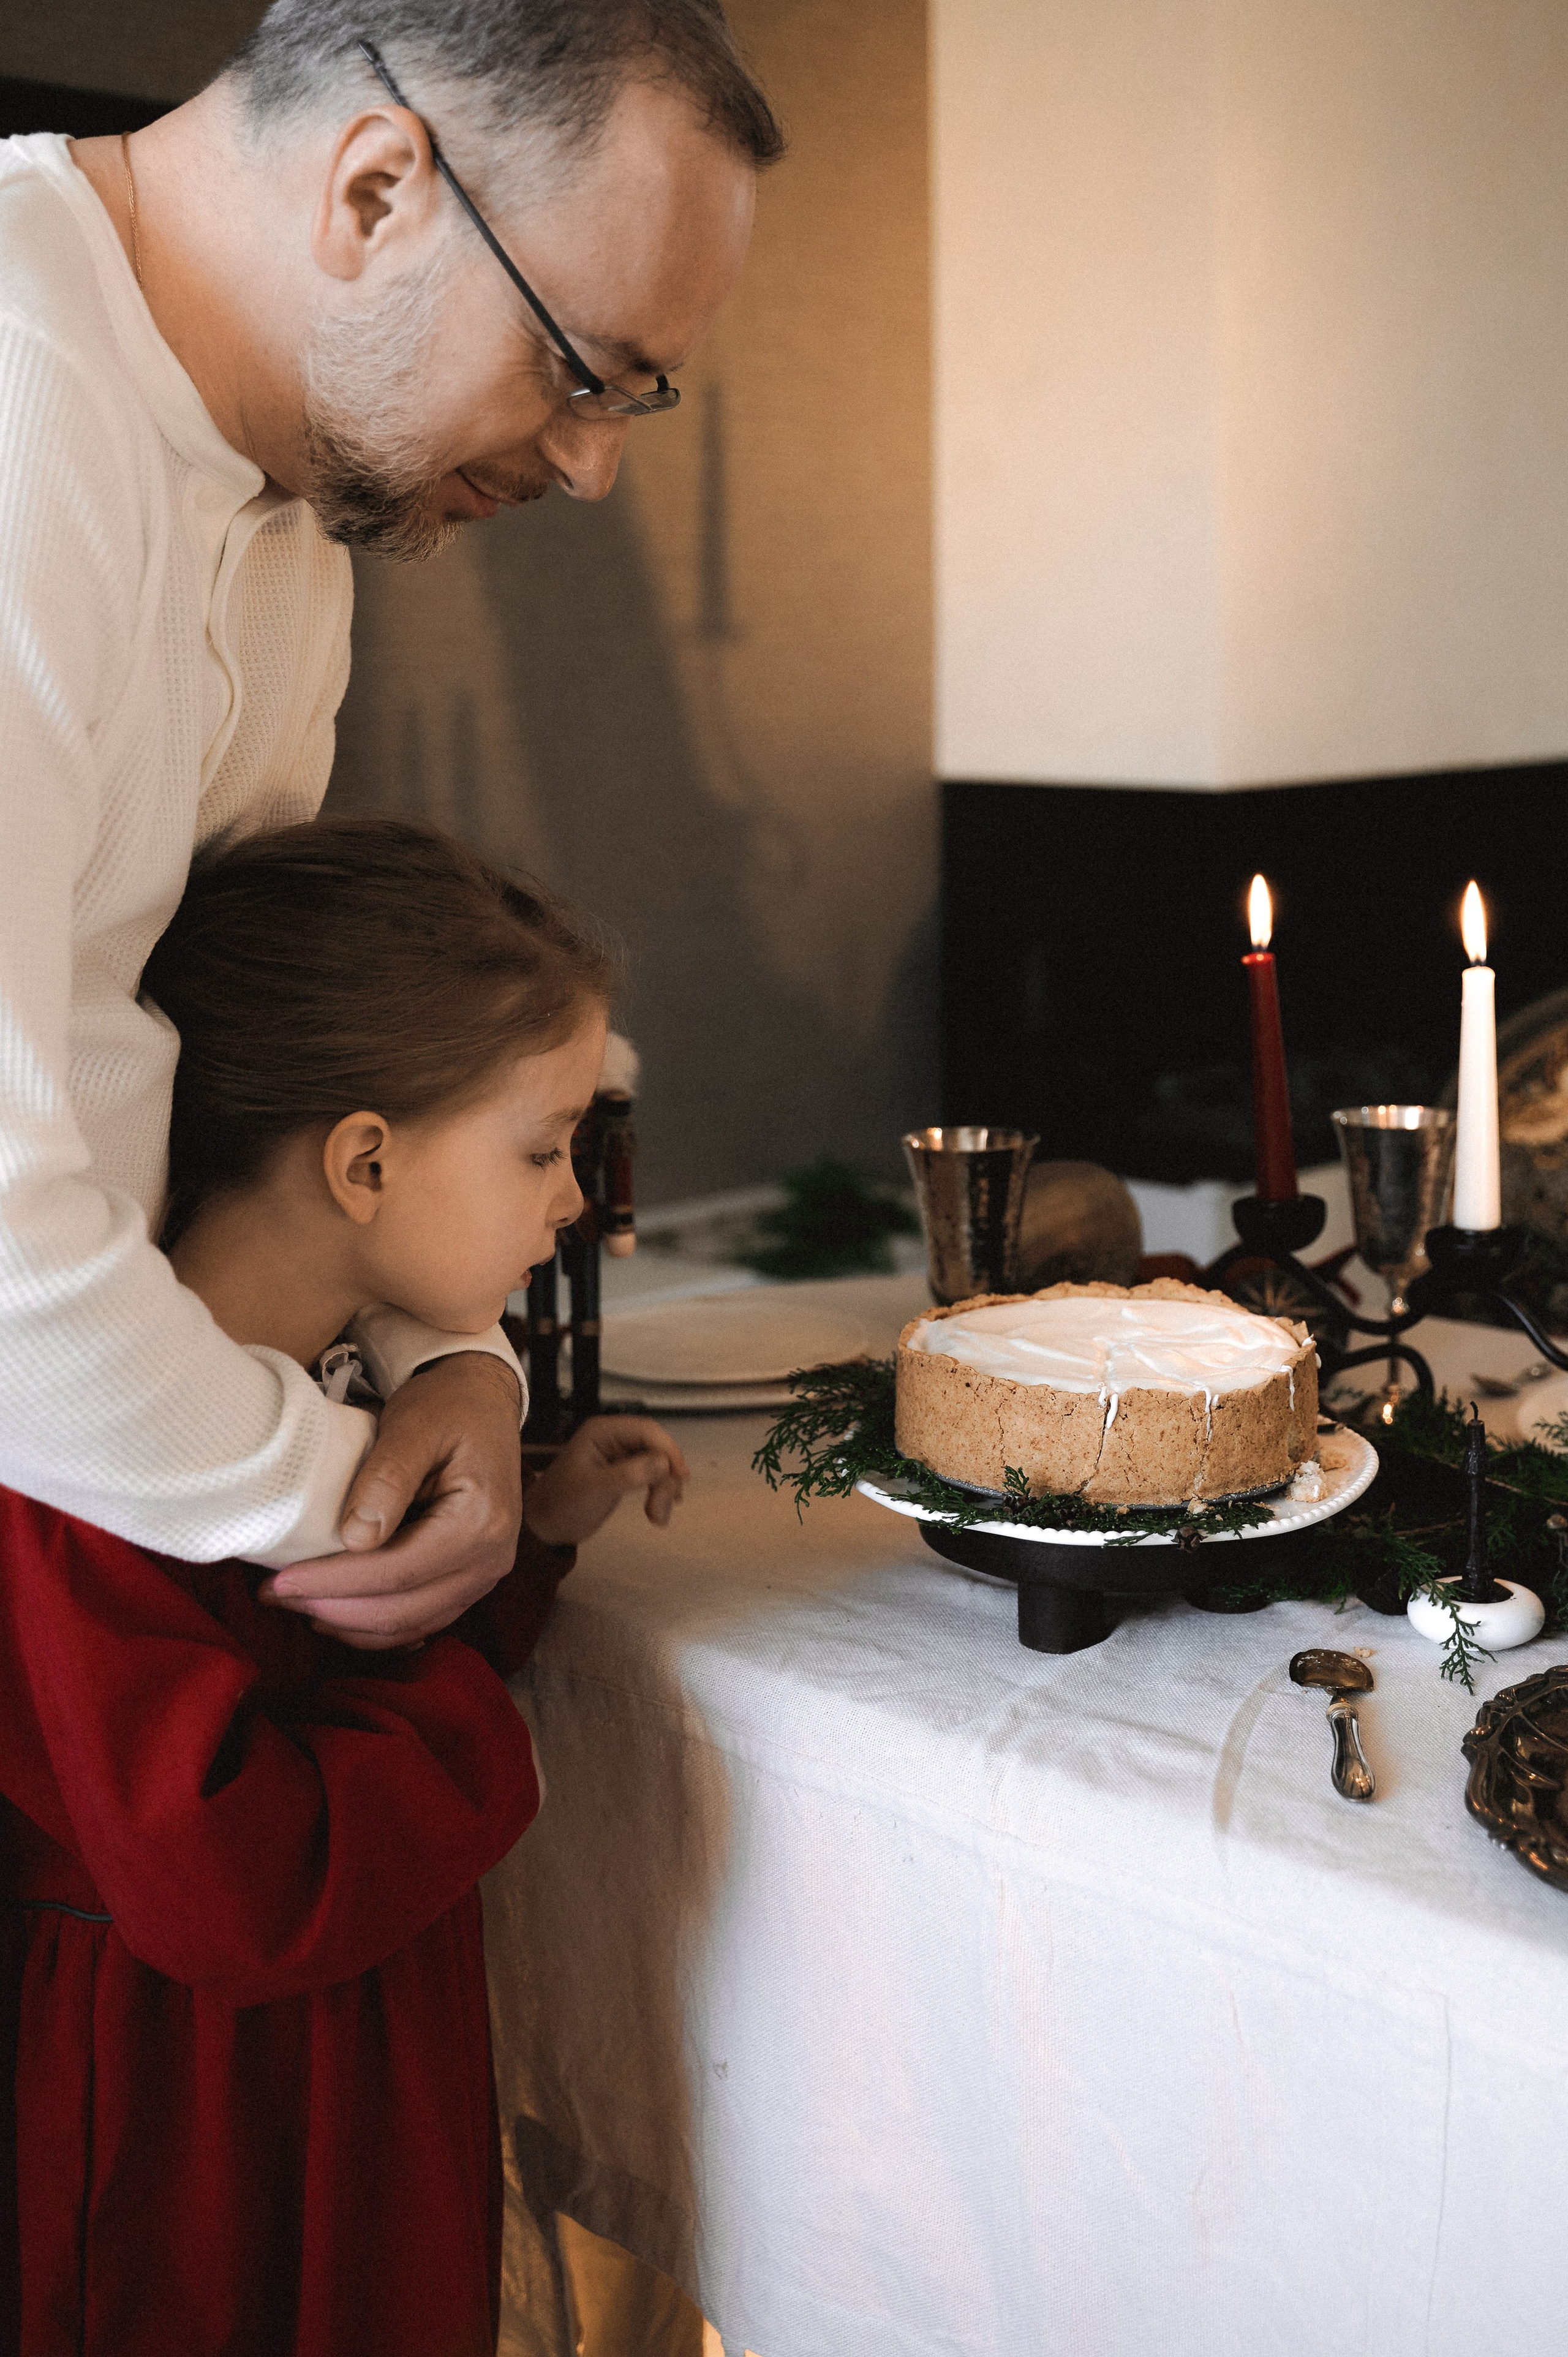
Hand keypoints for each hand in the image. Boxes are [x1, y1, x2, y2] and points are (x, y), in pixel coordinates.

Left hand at [258, 1353, 522, 1649]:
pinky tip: (335, 1614)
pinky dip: (374, 1625)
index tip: (280, 1581)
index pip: (397, 1570)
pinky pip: (420, 1619)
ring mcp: (483, 1575)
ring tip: (295, 1605)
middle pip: (402, 1609)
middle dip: (331, 1608)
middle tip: (273, 1595)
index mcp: (480, 1523)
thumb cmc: (448, 1407)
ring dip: (348, 1623)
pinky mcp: (469, 1580)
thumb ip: (387, 1477)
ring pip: (409, 1624)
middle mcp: (490, 1560)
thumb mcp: (413, 1426)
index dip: (334, 1582)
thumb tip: (355, 1538)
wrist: (482, 1402)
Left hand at [521, 1416, 688, 1549]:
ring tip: (657, 1517)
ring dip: (664, 1489)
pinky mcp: (626, 1474)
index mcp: (602, 1432)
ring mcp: (621, 1456)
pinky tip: (659, 1512)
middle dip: (665, 1477)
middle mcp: (614, 1439)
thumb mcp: (594, 1489)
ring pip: (659, 1465)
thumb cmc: (562, 1504)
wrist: (545, 1527)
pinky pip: (653, 1477)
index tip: (679, 1477)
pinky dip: (659, 1493)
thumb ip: (628, 1474)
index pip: (646, 1430)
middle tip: (664, 1506)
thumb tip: (663, 1463)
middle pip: (657, 1448)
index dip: (668, 1450)